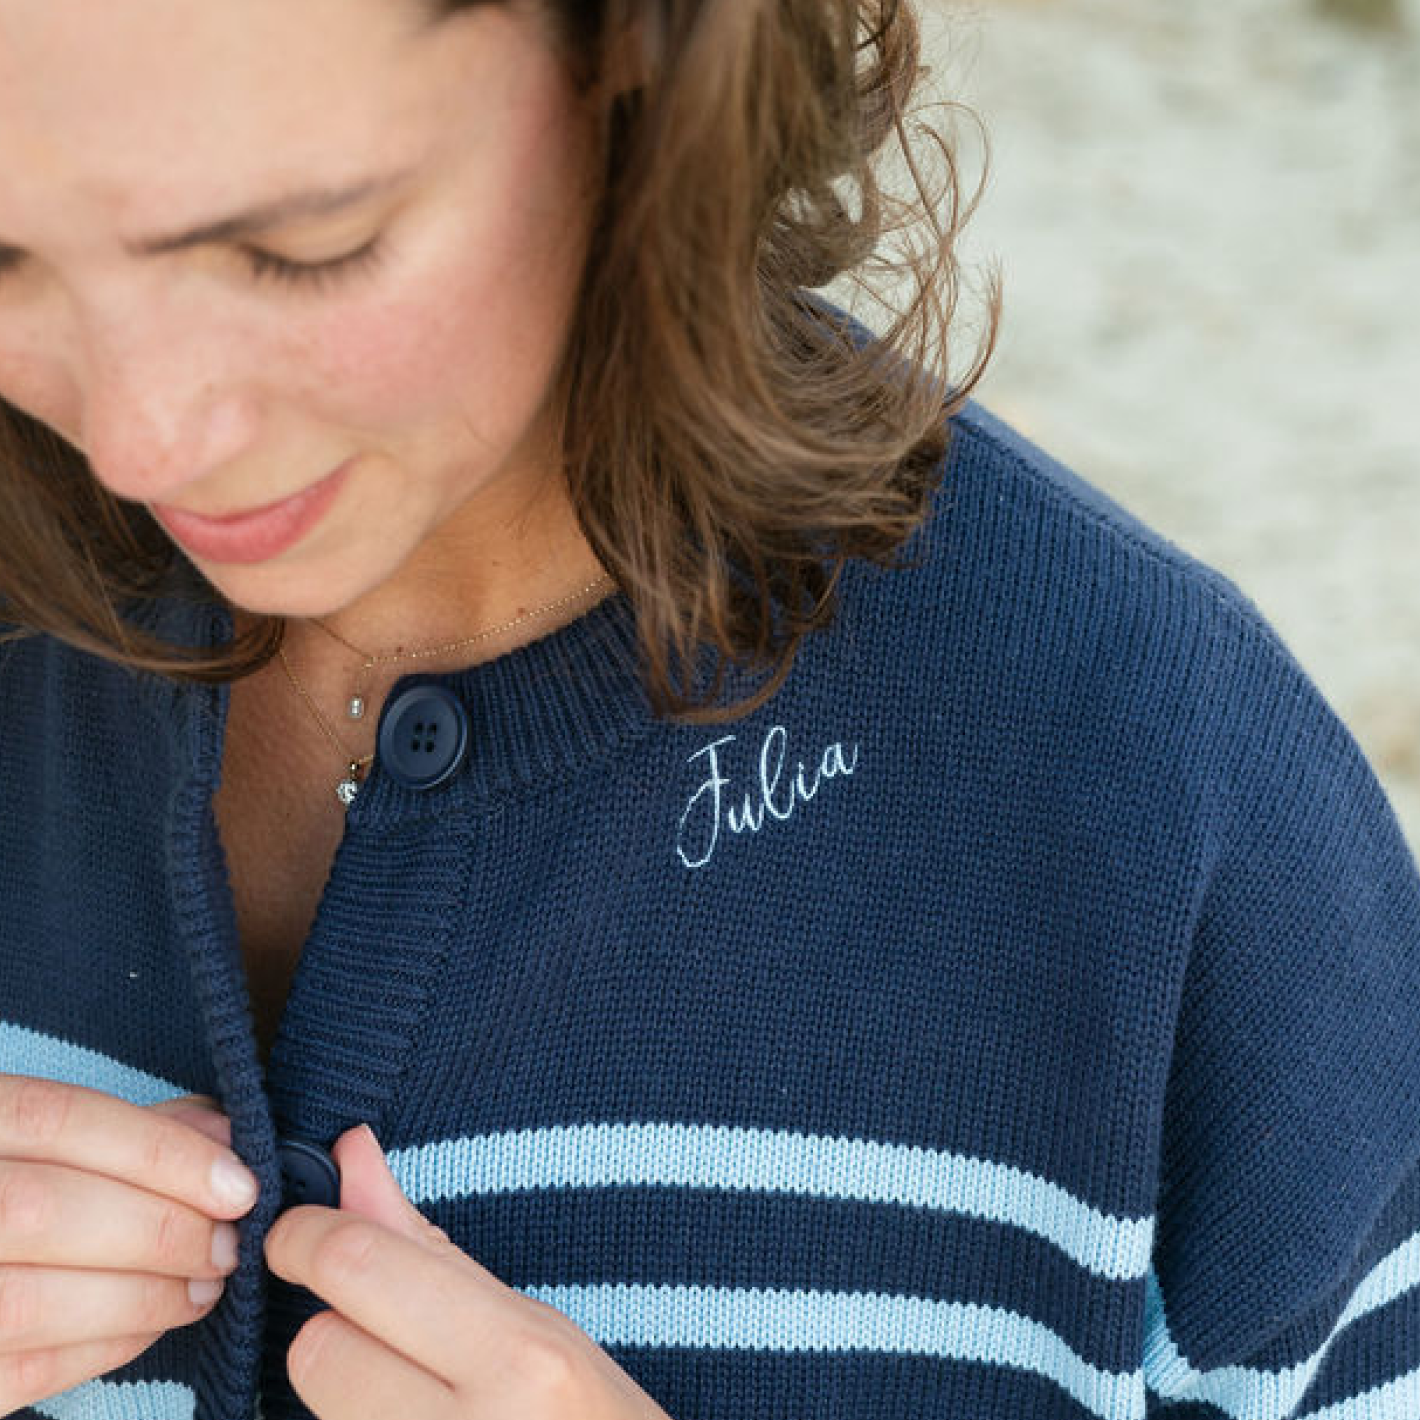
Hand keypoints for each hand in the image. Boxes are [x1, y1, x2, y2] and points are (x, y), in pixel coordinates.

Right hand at [0, 1076, 259, 1414]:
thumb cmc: (24, 1180)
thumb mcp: (58, 1134)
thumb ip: (138, 1128)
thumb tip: (225, 1139)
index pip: (62, 1120)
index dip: (163, 1154)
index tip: (239, 1187)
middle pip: (44, 1212)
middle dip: (160, 1232)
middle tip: (227, 1247)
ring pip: (33, 1300)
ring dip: (143, 1298)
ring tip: (204, 1288)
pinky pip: (24, 1368)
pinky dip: (105, 1346)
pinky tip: (154, 1323)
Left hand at [264, 1124, 673, 1419]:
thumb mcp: (534, 1327)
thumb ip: (426, 1246)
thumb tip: (350, 1154)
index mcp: (517, 1356)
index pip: (359, 1269)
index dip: (306, 1238)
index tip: (298, 1234)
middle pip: (316, 1350)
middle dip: (332, 1331)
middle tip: (381, 1340)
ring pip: (316, 1411)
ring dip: (344, 1395)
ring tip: (416, 1402)